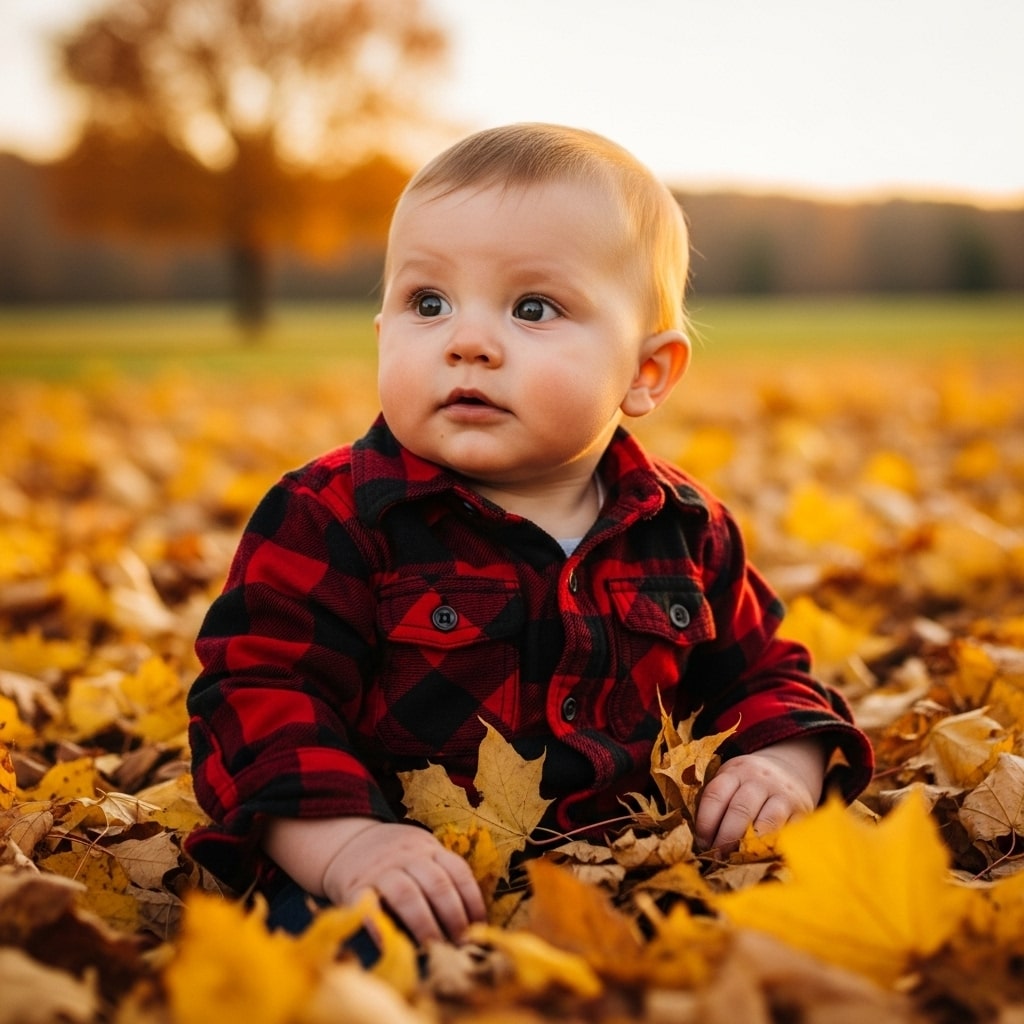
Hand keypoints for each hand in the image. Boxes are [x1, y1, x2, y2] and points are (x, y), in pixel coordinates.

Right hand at [321, 820, 486, 944]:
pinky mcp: (356, 888)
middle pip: (436, 883)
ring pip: (407, 894)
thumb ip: (442, 878)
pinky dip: (380, 925)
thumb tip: (472, 924)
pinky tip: (391, 944)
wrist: (349, 843)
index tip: (478, 926)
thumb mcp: (422, 855)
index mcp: (429, 849)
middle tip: (461, 943)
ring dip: (424, 924)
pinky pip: (369, 905)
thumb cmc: (397, 860)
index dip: (472, 900)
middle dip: (452, 916)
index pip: (457, 871)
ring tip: (435, 948)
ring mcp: (381, 871)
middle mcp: (407, 857)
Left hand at [694, 737, 825, 852]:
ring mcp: (783, 795)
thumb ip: (717, 801)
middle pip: (739, 810)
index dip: (705, 822)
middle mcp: (760, 780)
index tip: (701, 842)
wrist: (790, 769)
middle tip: (716, 857)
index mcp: (736, 771)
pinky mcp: (802, 812)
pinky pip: (787, 834)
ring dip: (748, 847)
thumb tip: (698, 839)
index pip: (716, 794)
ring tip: (736, 862)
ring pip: (765, 824)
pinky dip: (773, 849)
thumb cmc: (749, 783)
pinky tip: (760, 859)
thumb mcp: (731, 779)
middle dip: (725, 838)